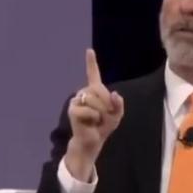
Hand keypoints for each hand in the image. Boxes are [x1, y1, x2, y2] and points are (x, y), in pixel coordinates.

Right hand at [64, 48, 123, 180]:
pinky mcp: (73, 109)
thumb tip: (115, 94)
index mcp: (94, 91)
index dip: (91, 62)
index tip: (89, 50)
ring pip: (94, 100)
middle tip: (105, 116)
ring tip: (97, 120)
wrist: (92, 141)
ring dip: (101, 112)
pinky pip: (88, 110)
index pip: (93, 74)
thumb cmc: (103, 127)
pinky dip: (94, 118)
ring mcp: (77, 100)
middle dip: (107, 104)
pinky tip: (90, 123)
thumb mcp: (117, 116)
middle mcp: (84, 93)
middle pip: (99, 90)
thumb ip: (119, 105)